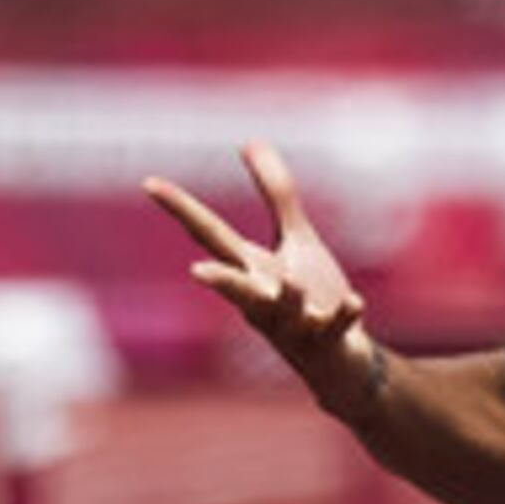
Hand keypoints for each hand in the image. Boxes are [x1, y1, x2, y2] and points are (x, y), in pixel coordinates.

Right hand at [142, 142, 378, 408]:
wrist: (341, 362)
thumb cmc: (311, 297)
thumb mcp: (296, 240)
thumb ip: (276, 194)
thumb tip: (250, 141)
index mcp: (252, 271)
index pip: (210, 236)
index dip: (181, 209)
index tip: (149, 182)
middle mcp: (264, 300)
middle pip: (236, 287)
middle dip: (219, 280)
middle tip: (197, 272)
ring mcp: (295, 324)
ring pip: (284, 313)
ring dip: (287, 297)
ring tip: (292, 283)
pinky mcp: (328, 341)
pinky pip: (335, 327)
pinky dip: (344, 315)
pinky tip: (355, 301)